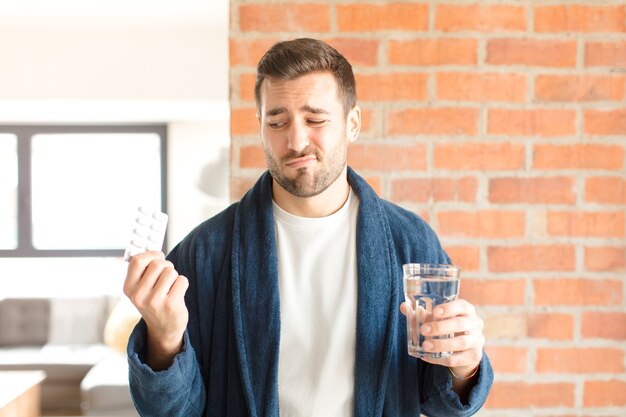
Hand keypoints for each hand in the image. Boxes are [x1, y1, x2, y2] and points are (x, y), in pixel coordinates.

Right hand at [123, 251, 188, 369]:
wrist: (163, 329)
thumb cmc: (153, 302)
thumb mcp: (140, 289)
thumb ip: (142, 270)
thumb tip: (150, 248)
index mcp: (128, 288)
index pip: (137, 260)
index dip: (151, 254)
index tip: (158, 256)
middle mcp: (138, 295)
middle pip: (158, 264)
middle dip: (166, 266)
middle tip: (166, 276)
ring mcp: (154, 301)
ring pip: (171, 271)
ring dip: (174, 276)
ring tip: (170, 288)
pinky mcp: (171, 305)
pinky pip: (182, 280)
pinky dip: (182, 284)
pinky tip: (177, 294)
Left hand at [400, 299, 483, 376]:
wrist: (465, 349)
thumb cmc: (449, 327)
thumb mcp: (438, 319)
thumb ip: (423, 314)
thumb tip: (403, 307)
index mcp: (467, 311)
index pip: (462, 306)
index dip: (450, 308)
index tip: (435, 311)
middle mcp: (476, 324)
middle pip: (460, 324)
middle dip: (441, 327)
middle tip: (423, 330)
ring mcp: (477, 341)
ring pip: (460, 343)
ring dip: (441, 344)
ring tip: (424, 346)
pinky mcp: (474, 357)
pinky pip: (457, 359)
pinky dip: (440, 359)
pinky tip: (427, 357)